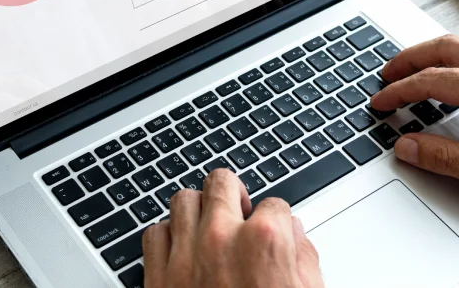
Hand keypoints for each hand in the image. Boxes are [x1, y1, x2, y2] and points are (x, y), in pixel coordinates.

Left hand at [142, 169, 323, 287]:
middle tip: (237, 213)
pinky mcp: (157, 276)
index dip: (275, 219)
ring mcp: (185, 255)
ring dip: (197, 211)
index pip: (274, 204)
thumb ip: (304, 259)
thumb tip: (294, 234)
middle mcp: (221, 239)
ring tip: (207, 228)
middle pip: (221, 181)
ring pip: (183, 200)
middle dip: (232, 195)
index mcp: (264, 241)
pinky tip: (181, 250)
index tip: (273, 232)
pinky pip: (154, 233)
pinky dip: (167, 237)